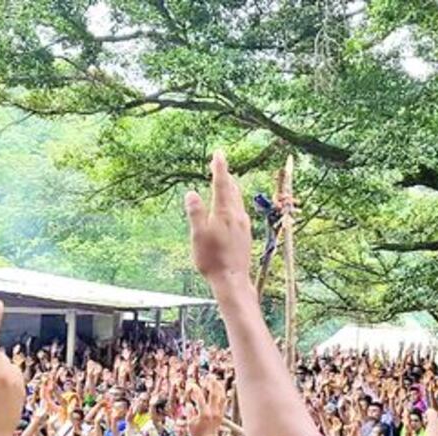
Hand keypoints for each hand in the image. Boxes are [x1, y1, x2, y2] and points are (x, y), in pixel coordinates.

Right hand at [185, 151, 252, 283]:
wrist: (233, 280)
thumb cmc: (212, 259)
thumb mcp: (198, 236)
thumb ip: (195, 213)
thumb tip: (191, 193)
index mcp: (225, 212)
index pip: (222, 184)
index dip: (220, 167)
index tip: (218, 153)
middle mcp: (238, 216)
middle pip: (232, 190)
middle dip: (225, 175)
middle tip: (219, 163)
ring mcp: (244, 225)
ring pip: (238, 200)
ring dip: (231, 188)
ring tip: (226, 181)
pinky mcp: (246, 234)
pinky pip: (240, 211)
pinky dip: (234, 203)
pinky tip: (232, 208)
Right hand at [187, 377, 225, 435]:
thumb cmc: (198, 433)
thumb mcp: (190, 424)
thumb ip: (190, 412)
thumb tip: (188, 403)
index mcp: (204, 414)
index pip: (200, 399)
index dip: (196, 391)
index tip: (193, 385)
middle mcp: (213, 412)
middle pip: (214, 395)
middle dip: (212, 384)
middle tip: (209, 376)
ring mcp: (219, 412)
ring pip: (221, 396)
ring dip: (219, 387)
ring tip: (216, 380)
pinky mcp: (222, 413)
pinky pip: (223, 401)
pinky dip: (222, 393)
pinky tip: (220, 388)